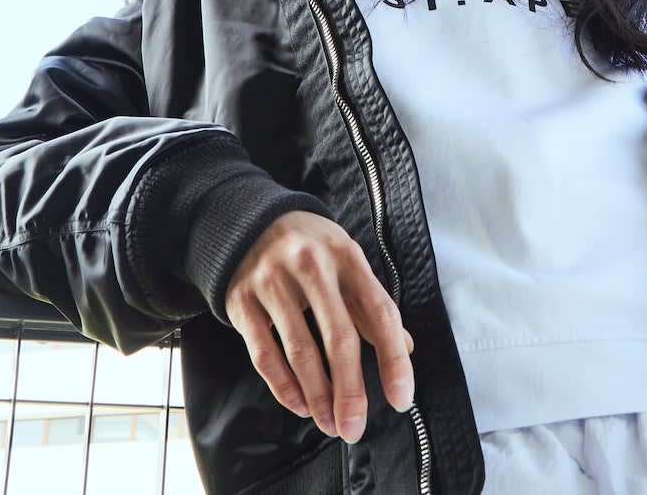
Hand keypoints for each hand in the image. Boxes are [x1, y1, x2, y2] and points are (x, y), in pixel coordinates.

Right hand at [223, 211, 414, 443]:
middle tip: (356, 427)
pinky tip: (299, 405)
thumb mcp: (346, 261)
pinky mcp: (242, 301)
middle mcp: (312, 267)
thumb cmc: (309, 247)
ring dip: (318, 396)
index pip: (379, 313)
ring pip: (300, 351)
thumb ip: (371, 304)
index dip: (393, 359)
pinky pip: (264, 353)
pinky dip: (283, 386)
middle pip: (339, 338)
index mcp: (347, 257)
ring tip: (330, 424)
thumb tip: (404, 348)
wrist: (247, 219)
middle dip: (350, 391)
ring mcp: (273, 283)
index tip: (400, 397)